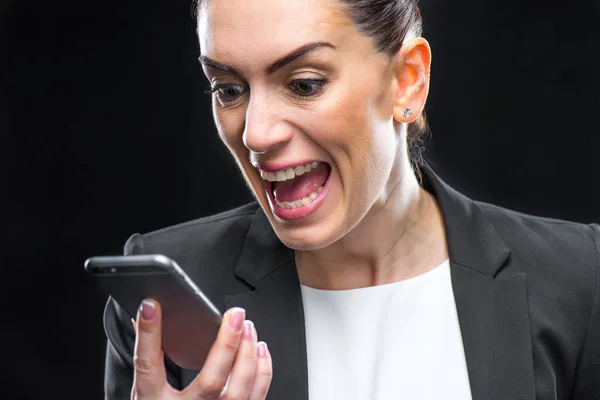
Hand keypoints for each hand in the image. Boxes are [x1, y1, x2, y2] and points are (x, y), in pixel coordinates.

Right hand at [131, 299, 271, 399]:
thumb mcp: (145, 392)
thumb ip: (149, 358)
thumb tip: (143, 316)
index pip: (147, 366)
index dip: (149, 335)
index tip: (152, 307)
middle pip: (210, 382)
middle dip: (227, 344)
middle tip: (235, 315)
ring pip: (239, 392)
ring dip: (249, 355)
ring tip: (249, 328)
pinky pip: (255, 398)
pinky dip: (262, 371)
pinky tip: (260, 350)